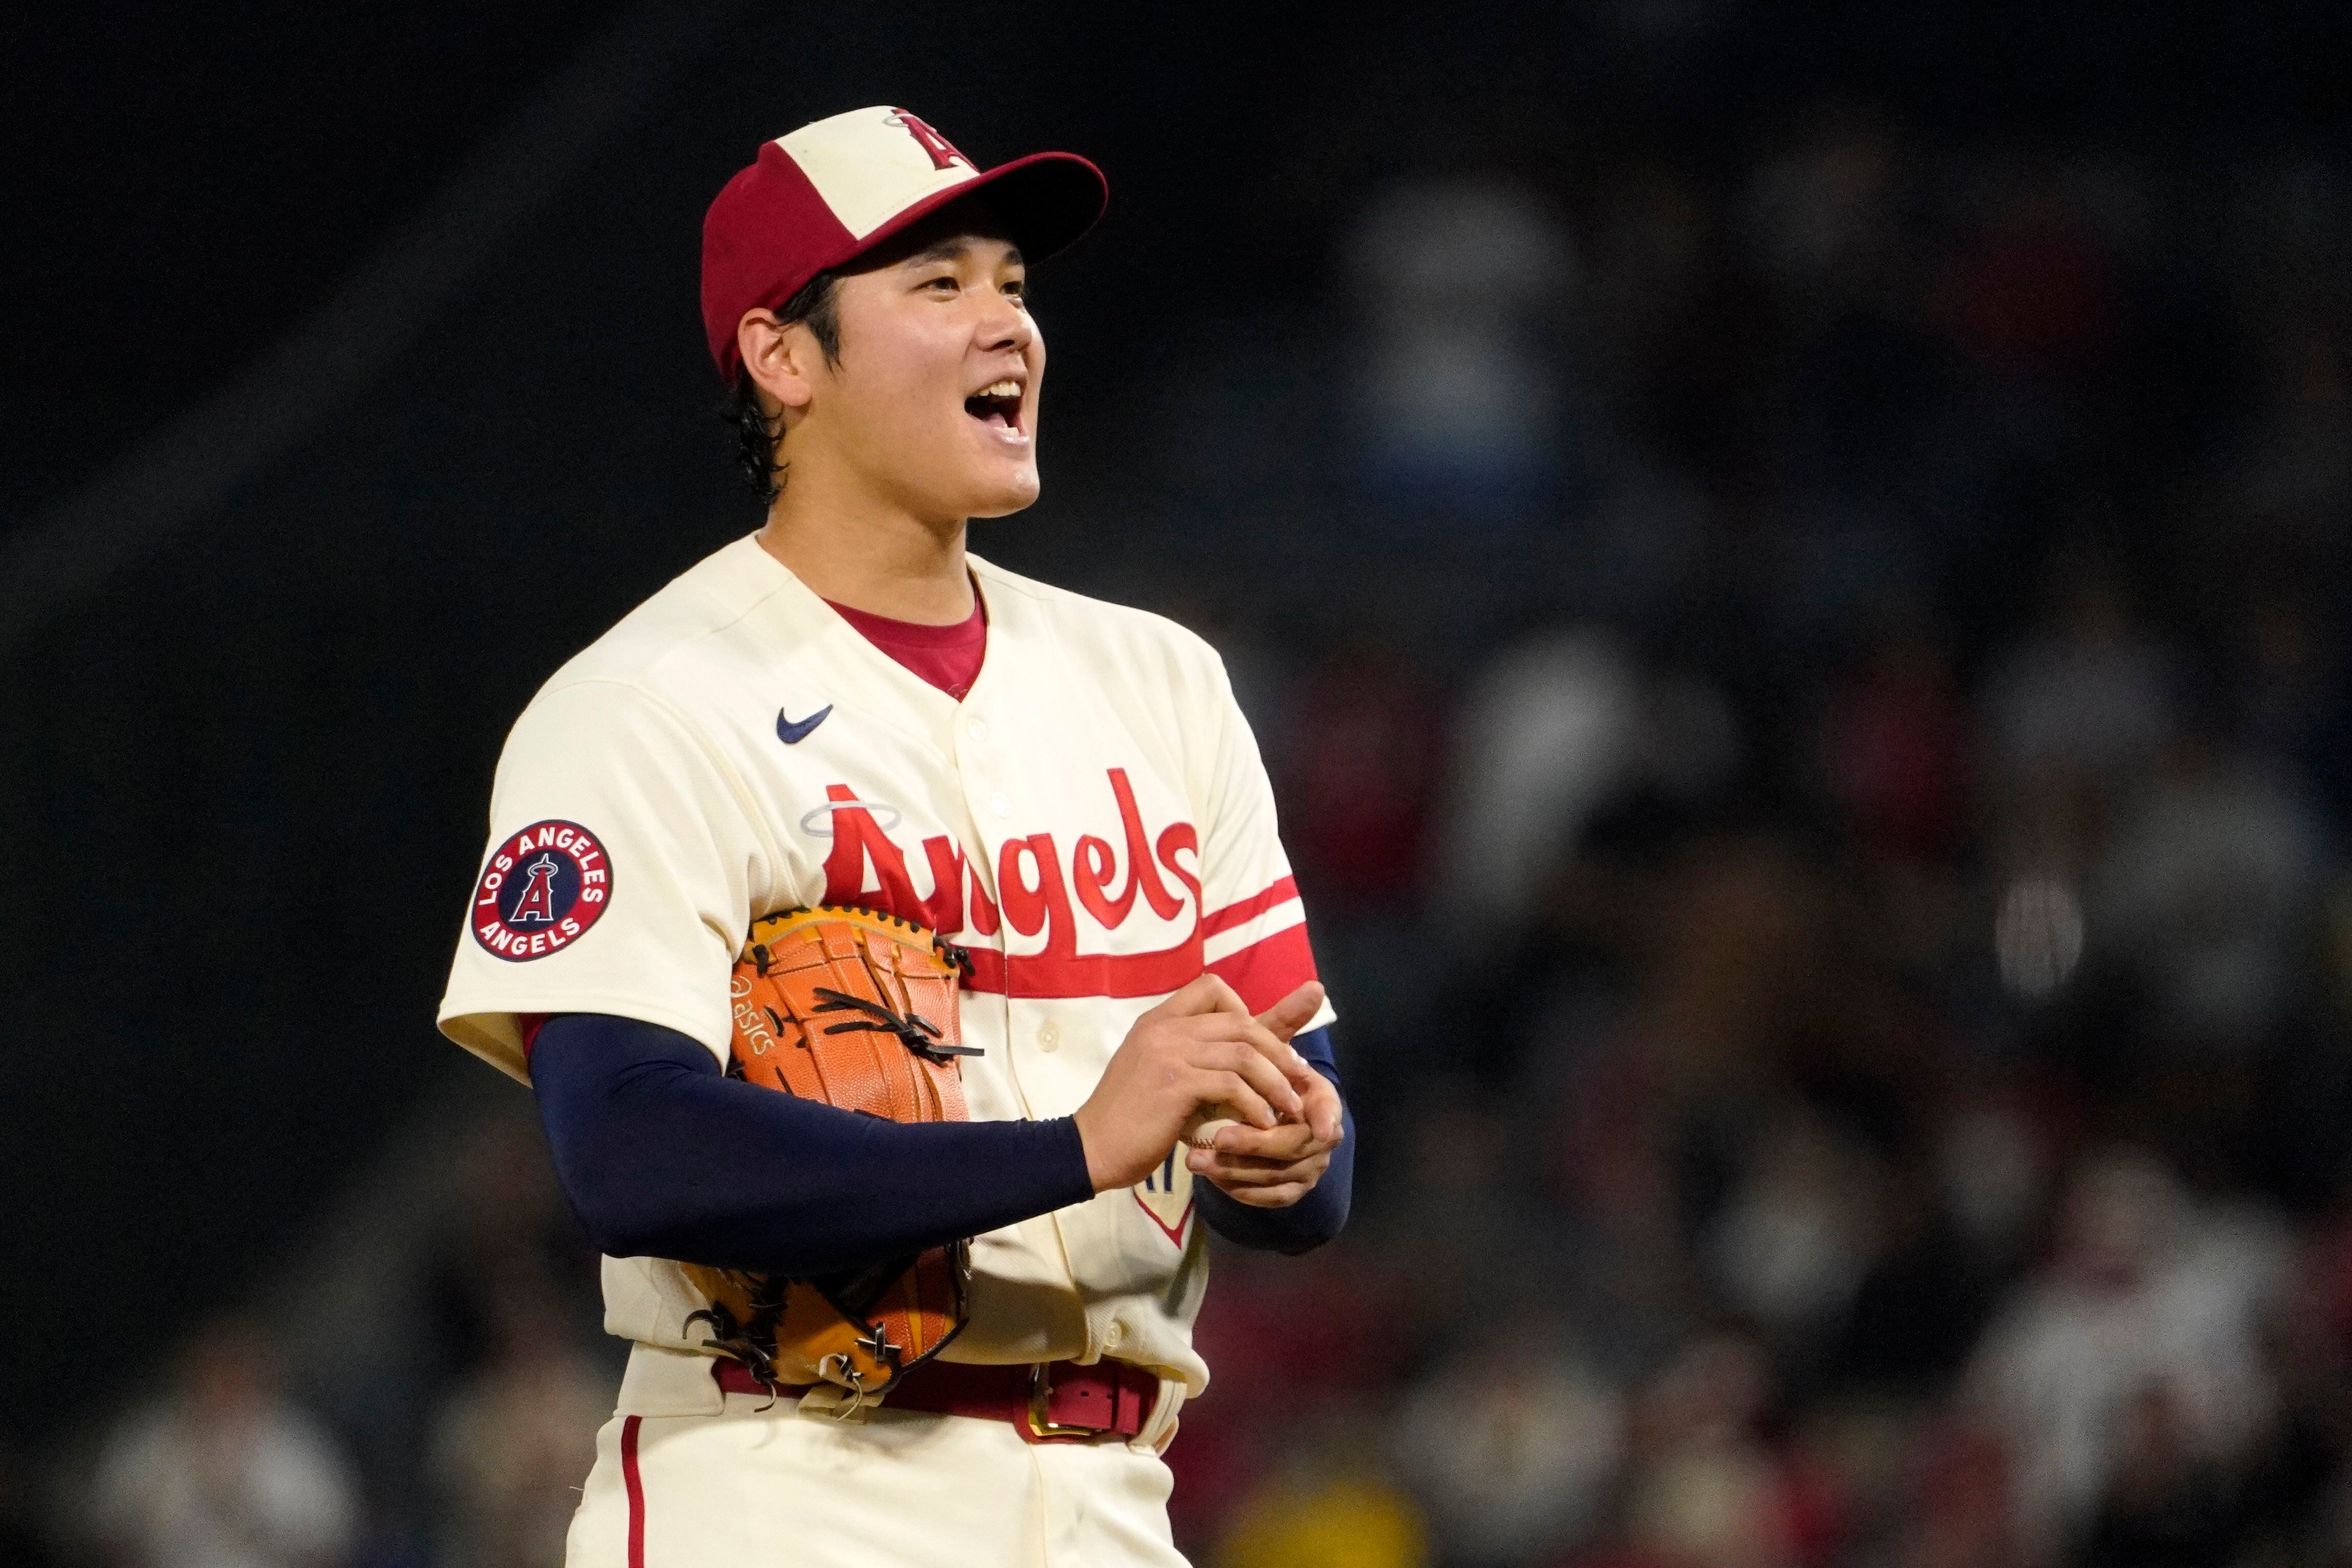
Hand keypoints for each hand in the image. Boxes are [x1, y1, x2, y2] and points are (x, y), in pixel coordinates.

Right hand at [1072, 976, 1326, 1192]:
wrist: (1092, 1148)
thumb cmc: (1128, 1117)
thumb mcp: (1161, 1074)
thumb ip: (1193, 1057)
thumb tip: (1239, 1059)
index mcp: (1159, 1019)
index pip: (1211, 986)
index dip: (1244, 1008)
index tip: (1258, 1044)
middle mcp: (1164, 1027)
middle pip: (1240, 1021)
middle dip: (1278, 1049)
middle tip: (1298, 1077)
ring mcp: (1168, 1053)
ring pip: (1243, 1053)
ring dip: (1276, 1081)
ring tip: (1291, 1106)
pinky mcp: (1175, 1084)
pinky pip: (1231, 1085)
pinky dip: (1256, 1104)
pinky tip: (1263, 1123)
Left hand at [1187, 986, 1343, 1206]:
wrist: (1232, 1125)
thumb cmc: (1246, 1077)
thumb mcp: (1258, 1051)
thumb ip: (1284, 1023)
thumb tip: (1315, 986)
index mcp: (1321, 1101)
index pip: (1328, 1113)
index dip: (1316, 1117)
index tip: (1279, 1116)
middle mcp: (1323, 1138)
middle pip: (1295, 1148)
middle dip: (1254, 1144)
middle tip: (1215, 1138)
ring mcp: (1308, 1168)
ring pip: (1277, 1177)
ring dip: (1236, 1170)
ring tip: (1196, 1160)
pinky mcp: (1287, 1191)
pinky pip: (1268, 1197)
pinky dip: (1239, 1189)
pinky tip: (1208, 1176)